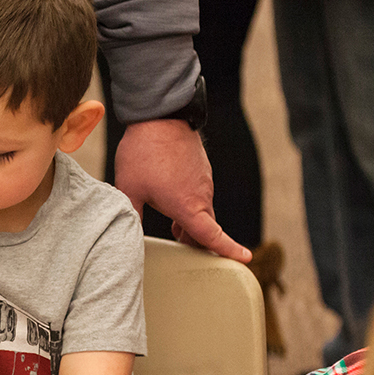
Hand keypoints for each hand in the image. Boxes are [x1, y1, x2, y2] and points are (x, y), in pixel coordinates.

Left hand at [115, 119, 249, 263]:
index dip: (229, 250)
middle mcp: (201, 195)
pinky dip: (190, 204)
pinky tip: (172, 200)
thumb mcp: (128, 189)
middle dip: (196, 243)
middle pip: (204, 228)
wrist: (159, 116)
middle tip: (182, 252)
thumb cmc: (143, 152)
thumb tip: (128, 234)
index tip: (246, 258)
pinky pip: (199, 194)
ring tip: (174, 230)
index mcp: (187, 206)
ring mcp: (203, 181)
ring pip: (201, 211)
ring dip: (190, 222)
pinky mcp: (201, 170)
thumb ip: (132, 216)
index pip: (212, 236)